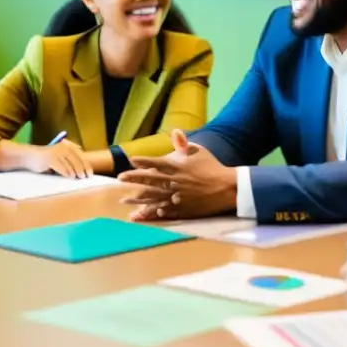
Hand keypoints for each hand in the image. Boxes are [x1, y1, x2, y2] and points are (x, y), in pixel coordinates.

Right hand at [27, 140, 92, 178]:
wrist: (30, 157)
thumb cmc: (46, 160)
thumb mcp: (60, 159)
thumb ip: (69, 162)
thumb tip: (82, 172)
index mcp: (67, 147)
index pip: (80, 155)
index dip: (86, 164)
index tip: (90, 173)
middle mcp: (63, 148)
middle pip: (76, 159)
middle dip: (81, 168)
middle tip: (84, 177)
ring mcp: (56, 153)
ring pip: (69, 163)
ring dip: (74, 171)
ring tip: (77, 177)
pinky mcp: (50, 159)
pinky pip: (60, 166)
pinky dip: (65, 172)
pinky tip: (68, 176)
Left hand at [118, 130, 235, 219]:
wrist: (226, 188)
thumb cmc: (212, 167)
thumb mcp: (199, 151)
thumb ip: (184, 144)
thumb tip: (175, 131)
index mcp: (178, 167)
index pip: (157, 163)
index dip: (144, 161)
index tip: (132, 160)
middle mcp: (175, 182)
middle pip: (151, 180)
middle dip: (134, 178)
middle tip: (120, 178)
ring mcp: (177, 196)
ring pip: (153, 197)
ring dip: (138, 199)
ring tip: (124, 200)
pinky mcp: (182, 209)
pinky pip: (163, 211)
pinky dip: (151, 213)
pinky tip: (141, 215)